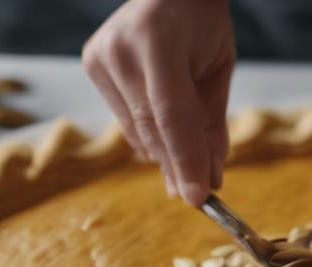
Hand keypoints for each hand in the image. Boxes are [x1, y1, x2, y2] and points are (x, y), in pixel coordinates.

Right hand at [82, 0, 234, 205]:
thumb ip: (211, 122)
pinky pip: (125, 120)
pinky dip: (149, 136)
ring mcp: (101, 55)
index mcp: (160, 39)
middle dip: (177, 165)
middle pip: (151, 128)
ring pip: (136, 130)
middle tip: (199, 194)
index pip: (172, 116)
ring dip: (164, 153)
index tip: (200, 197)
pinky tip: (165, 134)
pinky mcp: (91, 63)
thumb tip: (211, 177)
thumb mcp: (219, 68)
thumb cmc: (201, 24)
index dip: (186, 160)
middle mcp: (121, 47)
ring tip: (188, 165)